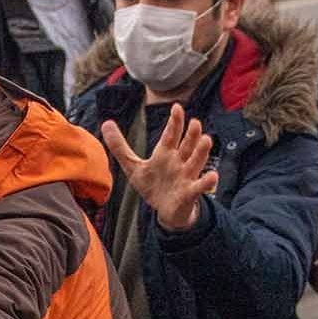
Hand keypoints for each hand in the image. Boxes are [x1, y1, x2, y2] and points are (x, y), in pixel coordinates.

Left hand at [99, 103, 218, 231]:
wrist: (164, 210)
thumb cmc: (152, 185)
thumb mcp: (133, 166)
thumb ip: (120, 146)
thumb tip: (106, 123)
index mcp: (165, 153)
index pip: (171, 135)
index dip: (174, 122)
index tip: (177, 107)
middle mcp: (178, 161)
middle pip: (186, 145)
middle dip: (191, 134)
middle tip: (195, 122)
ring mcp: (186, 176)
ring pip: (196, 161)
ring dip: (201, 151)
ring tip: (207, 140)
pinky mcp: (190, 192)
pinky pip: (200, 186)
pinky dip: (206, 181)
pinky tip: (212, 176)